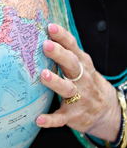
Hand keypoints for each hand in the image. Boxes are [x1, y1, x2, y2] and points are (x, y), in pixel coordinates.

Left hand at [36, 23, 120, 142]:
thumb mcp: (82, 66)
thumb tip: (45, 33)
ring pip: (67, 89)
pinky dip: (50, 120)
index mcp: (82, 65)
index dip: (62, 36)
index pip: (73, 47)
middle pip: (72, 64)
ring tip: (43, 75)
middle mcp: (82, 80)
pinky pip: (61, 118)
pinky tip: (39, 119)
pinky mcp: (73, 115)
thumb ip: (66, 52)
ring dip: (55, 82)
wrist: (107, 112)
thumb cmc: (86, 82)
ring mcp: (78, 98)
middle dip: (59, 54)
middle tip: (45, 45)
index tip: (50, 27)